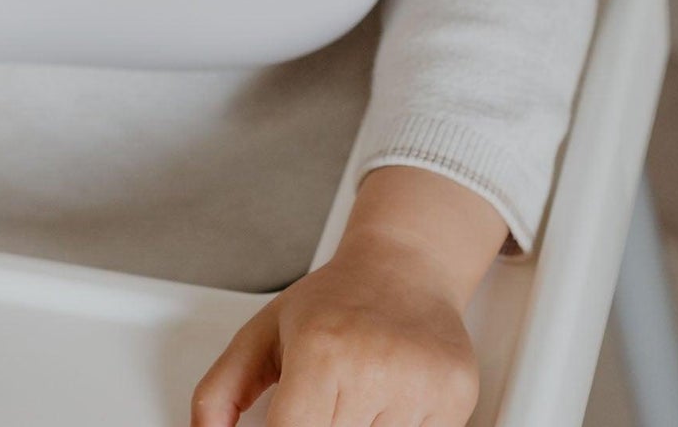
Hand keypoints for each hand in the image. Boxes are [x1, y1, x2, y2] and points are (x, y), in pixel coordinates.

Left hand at [192, 167, 506, 426]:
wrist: (405, 266)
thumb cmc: (333, 301)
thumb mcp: (262, 333)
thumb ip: (220, 391)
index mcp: (320, 351)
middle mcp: (373, 369)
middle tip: (324, 401)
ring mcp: (420, 389)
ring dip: (356, 426)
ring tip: (353, 396)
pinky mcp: (456, 401)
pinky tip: (386, 403)